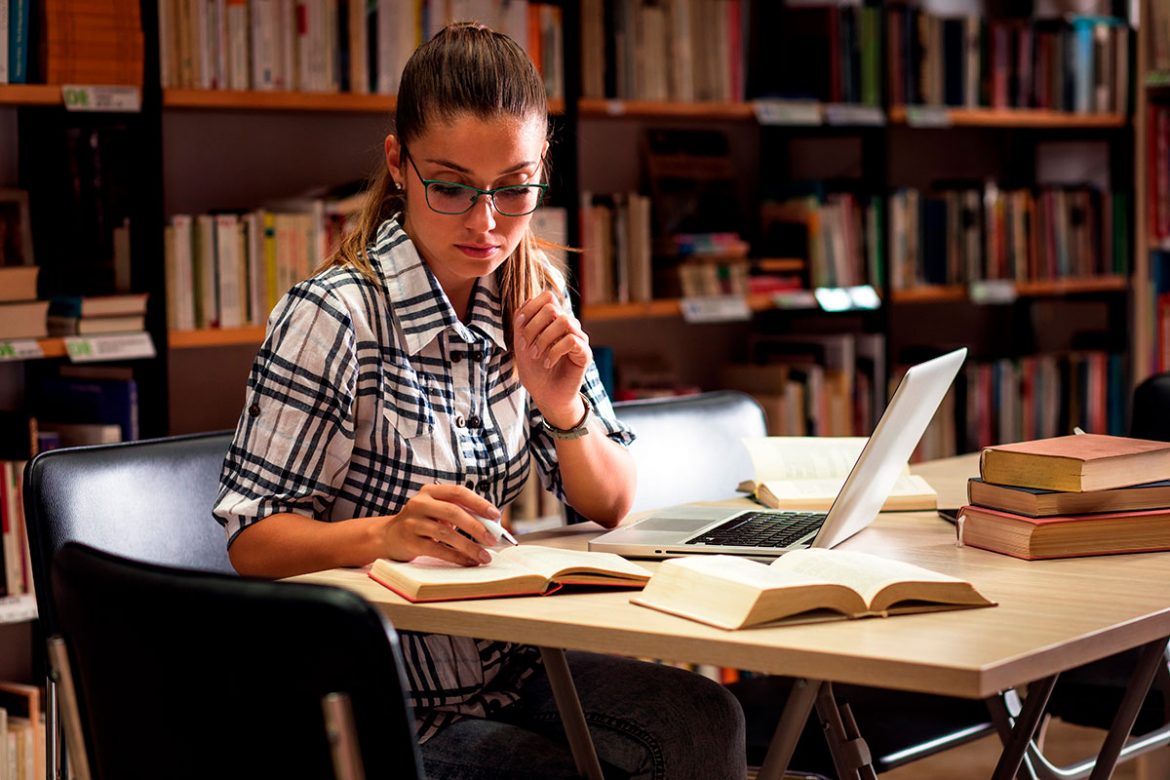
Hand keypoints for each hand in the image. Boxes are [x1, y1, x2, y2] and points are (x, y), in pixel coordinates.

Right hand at [382, 484, 500, 565]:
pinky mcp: (410, 541)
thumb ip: (460, 513)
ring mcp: (412, 522)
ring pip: (446, 533)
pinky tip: (468, 562)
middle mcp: (420, 503)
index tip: (496, 515)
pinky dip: (456, 557)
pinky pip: (437, 550)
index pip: (459, 492)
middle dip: (476, 527)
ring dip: (469, 546)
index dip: (479, 503)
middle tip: (493, 539)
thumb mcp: (437, 511)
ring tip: (484, 556)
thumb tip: (491, 527)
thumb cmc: (421, 523)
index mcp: (431, 491)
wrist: (387, 537)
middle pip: (453, 512)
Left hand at [514, 291, 590, 427]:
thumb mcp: (521, 344)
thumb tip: (526, 303)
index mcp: (554, 320)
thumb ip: (521, 323)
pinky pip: (572, 340)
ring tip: (536, 355)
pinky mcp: (585, 353)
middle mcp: (569, 325)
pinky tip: (548, 363)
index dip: (530, 308)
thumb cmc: (535, 371)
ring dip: (544, 339)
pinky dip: (555, 351)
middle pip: (553, 307)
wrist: (546, 396)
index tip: (519, 328)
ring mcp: (579, 338)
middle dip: (533, 326)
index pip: (547, 297)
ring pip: (564, 321)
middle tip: (525, 346)